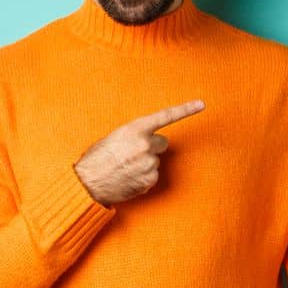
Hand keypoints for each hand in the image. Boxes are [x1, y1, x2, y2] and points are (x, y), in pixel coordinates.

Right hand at [74, 99, 205, 205]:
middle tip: (131, 154)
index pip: (165, 116)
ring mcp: (150, 163)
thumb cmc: (96, 158)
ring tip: (124, 168)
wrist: (87, 183)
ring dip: (144, 164)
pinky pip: (152, 176)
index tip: (201, 104)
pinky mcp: (150, 180)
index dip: (185, 110)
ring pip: (155, 161)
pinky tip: (128, 178)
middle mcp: (146, 144)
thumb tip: (148, 139)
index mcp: (135, 129)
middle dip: (151, 147)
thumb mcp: (114, 138)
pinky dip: (142, 178)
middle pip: (161, 143)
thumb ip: (135, 135)